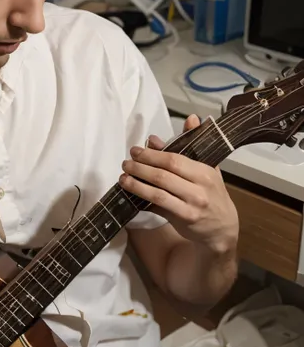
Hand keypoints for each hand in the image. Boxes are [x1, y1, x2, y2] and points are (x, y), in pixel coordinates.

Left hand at [120, 115, 238, 253]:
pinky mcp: (181, 220)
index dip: (152, 155)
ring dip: (136, 185)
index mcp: (204, 172)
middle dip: (140, 167)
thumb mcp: (210, 167)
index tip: (136, 150)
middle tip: (126, 163)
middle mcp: (198, 189)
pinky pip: (158, 208)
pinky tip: (131, 194)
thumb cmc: (214, 194)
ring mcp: (189, 207)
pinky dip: (143, 200)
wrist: (223, 227)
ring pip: (157, 193)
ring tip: (123, 178)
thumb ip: (196, 143)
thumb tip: (189, 118)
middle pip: (163, 176)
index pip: (174, 160)